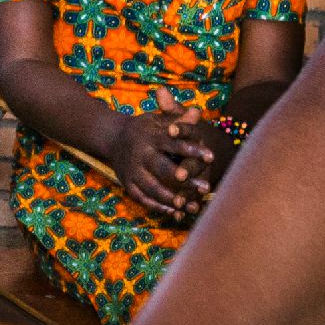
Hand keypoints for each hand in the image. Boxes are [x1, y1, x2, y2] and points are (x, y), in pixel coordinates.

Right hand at [109, 105, 229, 224]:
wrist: (113, 137)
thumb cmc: (146, 128)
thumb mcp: (160, 120)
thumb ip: (179, 119)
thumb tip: (197, 112)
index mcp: (150, 136)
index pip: (174, 143)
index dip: (192, 150)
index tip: (212, 157)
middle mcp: (140, 154)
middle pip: (163, 169)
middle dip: (184, 180)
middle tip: (205, 188)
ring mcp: (132, 171)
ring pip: (152, 188)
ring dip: (171, 198)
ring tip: (190, 205)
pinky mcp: (127, 184)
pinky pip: (142, 199)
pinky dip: (158, 207)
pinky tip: (174, 212)